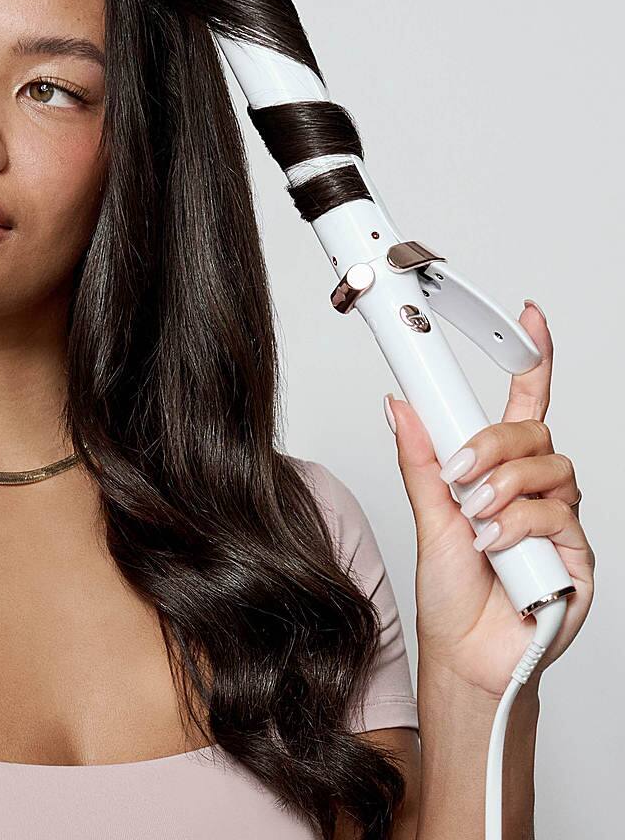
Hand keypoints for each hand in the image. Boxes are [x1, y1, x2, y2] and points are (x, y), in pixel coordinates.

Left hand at [385, 301, 594, 700]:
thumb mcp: (426, 516)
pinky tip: (494, 545)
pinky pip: (557, 516)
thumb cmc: (449, 591)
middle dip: (492, 445)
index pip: (522, 407)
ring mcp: (557, 522)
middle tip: (458, 474)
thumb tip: (399, 406)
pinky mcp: (576, 555)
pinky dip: (518, 524)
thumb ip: (420, 460)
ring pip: (550, 470)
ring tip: (474, 518)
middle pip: (534, 433)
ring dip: (502, 488)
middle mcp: (533, 491)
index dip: (533, 362)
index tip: (532, 320)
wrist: (464, 654)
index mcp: (497, 473)